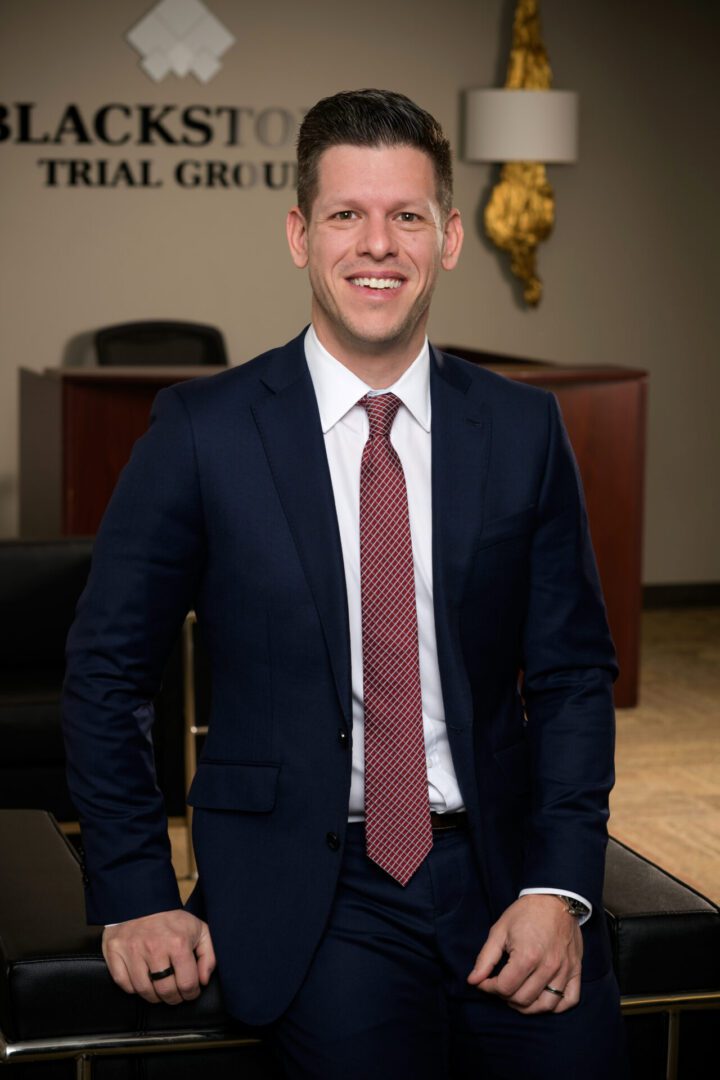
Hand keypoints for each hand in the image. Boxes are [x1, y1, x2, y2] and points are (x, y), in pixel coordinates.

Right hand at [102, 909, 215, 1004]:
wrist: (142, 899)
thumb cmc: (172, 919)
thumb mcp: (199, 930)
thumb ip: (209, 955)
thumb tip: (203, 981)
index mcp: (178, 942)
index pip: (187, 984)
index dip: (192, 993)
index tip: (191, 991)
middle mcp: (154, 948)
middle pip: (166, 991)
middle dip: (174, 998)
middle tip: (176, 994)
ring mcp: (132, 951)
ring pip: (144, 991)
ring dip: (154, 996)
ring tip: (160, 989)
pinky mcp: (115, 952)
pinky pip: (124, 984)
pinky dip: (134, 988)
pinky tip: (143, 979)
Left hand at [467, 895, 582, 1013]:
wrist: (555, 898)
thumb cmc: (525, 913)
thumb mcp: (500, 930)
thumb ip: (485, 958)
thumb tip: (473, 981)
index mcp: (527, 956)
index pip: (505, 988)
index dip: (489, 987)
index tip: (485, 980)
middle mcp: (548, 967)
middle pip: (523, 1000)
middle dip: (506, 996)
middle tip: (500, 985)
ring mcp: (565, 970)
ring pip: (545, 1006)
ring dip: (528, 1006)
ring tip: (518, 995)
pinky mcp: (576, 970)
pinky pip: (569, 1000)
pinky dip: (555, 1006)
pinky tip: (542, 997)